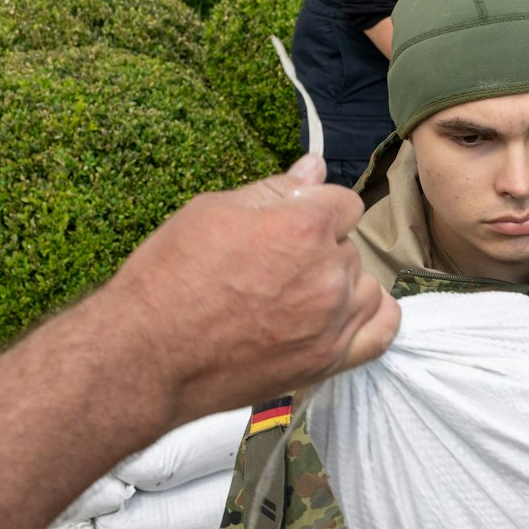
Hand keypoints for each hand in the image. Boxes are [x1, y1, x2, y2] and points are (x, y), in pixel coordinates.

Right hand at [99, 154, 399, 423]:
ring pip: (364, 286)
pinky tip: (343, 313)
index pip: (344, 204)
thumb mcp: (211, 212)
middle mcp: (328, 273)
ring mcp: (332, 321)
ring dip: (338, 284)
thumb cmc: (169, 278)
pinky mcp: (328, 361)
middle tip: (270, 266)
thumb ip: (274, 190)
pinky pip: (381, 331)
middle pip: (348, 246)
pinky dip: (371, 317)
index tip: (286, 224)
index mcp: (305, 226)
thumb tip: (313, 166)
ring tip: (292, 294)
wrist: (147, 356)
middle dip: (318, 249)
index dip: (314, 210)